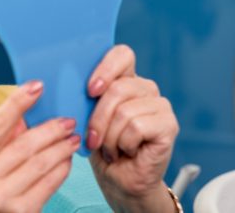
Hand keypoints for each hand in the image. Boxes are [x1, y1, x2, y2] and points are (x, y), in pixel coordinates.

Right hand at [0, 82, 79, 212]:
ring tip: (71, 138)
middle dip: (50, 128)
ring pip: (40, 162)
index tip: (37, 86)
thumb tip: (24, 116)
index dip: (18, 102)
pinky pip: (48, 183)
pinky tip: (66, 160)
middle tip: (66, 120)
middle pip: (23, 143)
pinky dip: (61, 168)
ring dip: (61, 147)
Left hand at [86, 45, 179, 211]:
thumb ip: (84, 97)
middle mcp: (145, 88)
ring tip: (111, 148)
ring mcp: (160, 105)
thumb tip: (66, 83)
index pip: (122, 54)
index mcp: (125, 79)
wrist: (118, 180)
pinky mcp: (168, 125)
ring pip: (124, 111)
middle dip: (98, 118)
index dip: (105, 68)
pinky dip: (124, 144)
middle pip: (118, 88)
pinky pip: (136, 126)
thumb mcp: (86, 117)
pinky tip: (128, 151)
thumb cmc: (101, 148)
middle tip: (94, 139)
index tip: (90, 90)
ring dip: (110, 137)